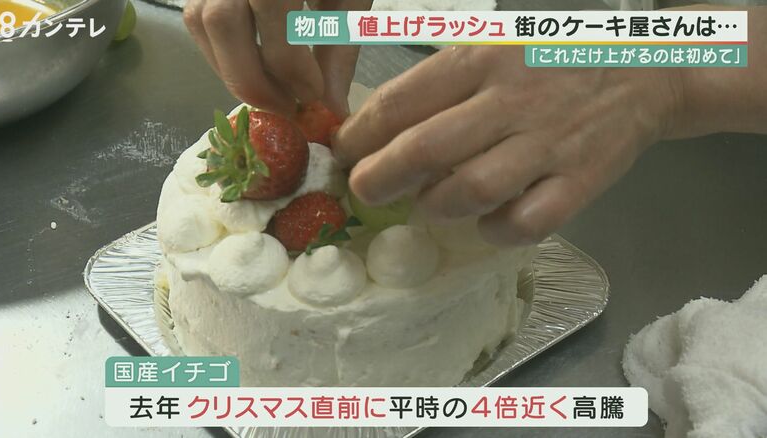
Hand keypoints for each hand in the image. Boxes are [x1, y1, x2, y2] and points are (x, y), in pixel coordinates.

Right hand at [184, 0, 370, 117]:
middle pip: (221, 19)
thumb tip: (331, 110)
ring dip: (234, 70)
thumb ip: (339, 51)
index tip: (313, 95)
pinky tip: (256, 70)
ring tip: (274, 94)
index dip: (290, 61)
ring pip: (201, 22)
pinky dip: (224, 54)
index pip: (271, 6)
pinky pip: (197, 20)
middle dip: (253, 78)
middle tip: (287, 108)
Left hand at [334, 46, 682, 245]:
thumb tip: (373, 128)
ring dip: (435, 206)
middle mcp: (512, 101)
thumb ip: (438, 84)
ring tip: (428, 203)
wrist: (643, 70)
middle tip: (364, 190)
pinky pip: (525, 223)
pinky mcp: (581, 181)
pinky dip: (494, 231)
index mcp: (482, 61)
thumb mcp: (491, 49)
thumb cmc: (549, 63)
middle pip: (425, 149)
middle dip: (378, 178)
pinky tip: (484, 223)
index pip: (401, 101)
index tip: (343, 151)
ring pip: (471, 190)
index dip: (358, 134)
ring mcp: (549, 144)